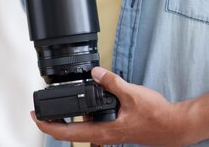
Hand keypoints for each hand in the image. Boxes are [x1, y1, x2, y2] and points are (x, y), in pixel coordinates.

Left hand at [31, 67, 187, 146]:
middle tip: (39, 110)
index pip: (68, 134)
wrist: (173, 126)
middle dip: (53, 122)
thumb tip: (95, 72)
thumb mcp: (132, 94)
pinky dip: (82, 117)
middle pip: (70, 134)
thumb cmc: (156, 115)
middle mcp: (103, 137)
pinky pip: (92, 126)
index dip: (48, 125)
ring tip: (57, 106)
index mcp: (103, 132)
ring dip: (67, 121)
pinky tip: (83, 105)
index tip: (35, 116)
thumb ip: (111, 82)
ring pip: (81, 130)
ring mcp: (108, 134)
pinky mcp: (114, 129)